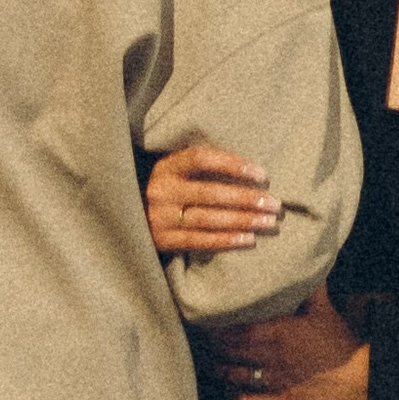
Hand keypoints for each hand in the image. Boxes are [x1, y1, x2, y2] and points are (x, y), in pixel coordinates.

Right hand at [146, 144, 284, 258]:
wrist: (123, 219)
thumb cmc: (163, 191)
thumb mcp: (172, 172)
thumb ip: (199, 169)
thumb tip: (249, 170)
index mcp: (166, 167)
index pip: (201, 159)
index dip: (233, 164)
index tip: (262, 174)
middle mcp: (161, 191)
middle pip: (211, 193)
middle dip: (247, 199)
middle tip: (275, 204)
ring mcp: (161, 218)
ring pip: (208, 219)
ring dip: (242, 221)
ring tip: (268, 222)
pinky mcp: (163, 241)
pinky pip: (200, 241)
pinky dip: (226, 240)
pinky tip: (248, 240)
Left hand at [200, 286, 369, 399]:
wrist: (360, 377)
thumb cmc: (340, 343)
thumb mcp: (324, 310)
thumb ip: (310, 288)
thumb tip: (304, 265)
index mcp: (279, 331)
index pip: (235, 329)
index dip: (215, 327)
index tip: (205, 321)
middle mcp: (271, 356)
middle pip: (228, 351)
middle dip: (212, 345)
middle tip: (202, 339)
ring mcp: (274, 380)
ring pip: (231, 376)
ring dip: (217, 369)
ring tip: (210, 362)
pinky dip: (232, 393)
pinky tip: (228, 386)